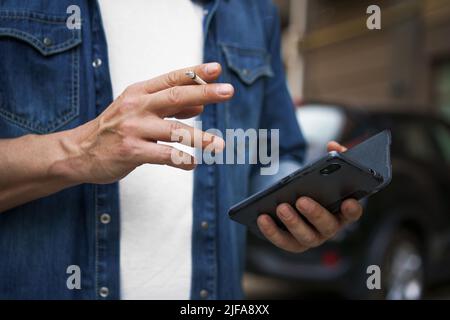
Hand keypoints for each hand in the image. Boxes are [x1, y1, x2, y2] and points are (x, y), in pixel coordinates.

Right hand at [57, 63, 233, 183]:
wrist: (79, 151)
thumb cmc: (115, 129)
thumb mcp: (137, 110)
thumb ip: (168, 107)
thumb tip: (201, 106)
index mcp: (139, 92)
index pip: (172, 79)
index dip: (196, 73)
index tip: (217, 69)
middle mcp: (136, 106)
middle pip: (176, 96)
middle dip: (205, 93)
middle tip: (228, 91)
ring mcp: (133, 129)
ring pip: (174, 131)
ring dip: (200, 138)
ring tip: (220, 145)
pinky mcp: (130, 151)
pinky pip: (164, 155)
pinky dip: (182, 160)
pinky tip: (192, 164)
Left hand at [257, 141, 362, 252]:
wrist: (294, 199)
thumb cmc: (314, 184)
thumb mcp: (323, 170)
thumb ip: (334, 157)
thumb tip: (333, 146)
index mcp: (342, 210)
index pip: (353, 212)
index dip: (352, 209)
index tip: (348, 201)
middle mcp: (330, 227)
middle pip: (327, 225)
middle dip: (315, 213)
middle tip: (301, 200)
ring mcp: (312, 238)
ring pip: (305, 236)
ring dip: (293, 222)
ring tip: (281, 207)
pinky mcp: (293, 243)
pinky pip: (282, 240)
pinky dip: (271, 230)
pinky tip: (262, 217)